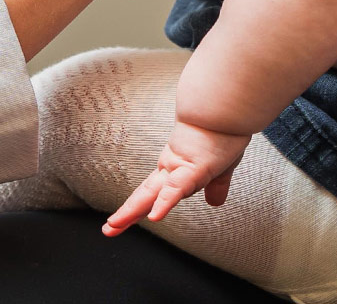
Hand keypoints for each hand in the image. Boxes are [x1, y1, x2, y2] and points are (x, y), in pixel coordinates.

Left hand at [102, 120, 252, 235]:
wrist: (227, 107)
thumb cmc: (226, 132)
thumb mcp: (223, 167)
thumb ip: (217, 185)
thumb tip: (215, 203)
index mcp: (178, 168)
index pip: (156, 192)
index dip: (144, 206)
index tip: (130, 219)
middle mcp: (172, 167)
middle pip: (145, 194)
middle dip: (128, 213)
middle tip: (109, 229)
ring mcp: (179, 166)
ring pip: (151, 193)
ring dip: (132, 211)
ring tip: (113, 226)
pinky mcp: (193, 166)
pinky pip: (176, 188)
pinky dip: (165, 203)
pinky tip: (155, 216)